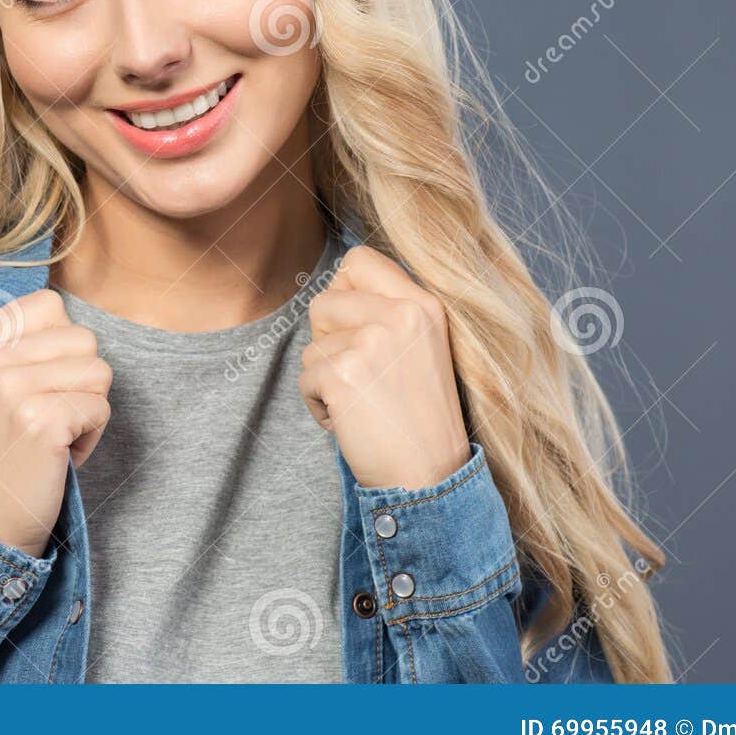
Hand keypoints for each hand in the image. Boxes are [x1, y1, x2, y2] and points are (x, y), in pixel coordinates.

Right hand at [0, 289, 111, 557]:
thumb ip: (16, 345)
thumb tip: (66, 316)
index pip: (50, 305)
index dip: (60, 348)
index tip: (35, 388)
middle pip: (82, 338)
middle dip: (79, 382)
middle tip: (46, 420)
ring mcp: (10, 389)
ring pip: (98, 371)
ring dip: (86, 410)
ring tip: (51, 438)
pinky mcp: (40, 421)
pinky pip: (101, 407)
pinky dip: (90, 439)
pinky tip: (57, 458)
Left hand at [301, 246, 470, 489]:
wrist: (430, 475)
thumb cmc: (420, 415)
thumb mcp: (422, 346)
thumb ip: (388, 309)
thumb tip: (335, 285)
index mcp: (423, 303)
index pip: (359, 259)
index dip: (344, 290)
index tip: (356, 327)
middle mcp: (400, 315)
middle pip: (323, 303)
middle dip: (329, 342)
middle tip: (364, 376)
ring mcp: (371, 343)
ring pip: (311, 346)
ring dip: (325, 379)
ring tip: (364, 402)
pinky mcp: (344, 375)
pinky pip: (305, 380)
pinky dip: (319, 406)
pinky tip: (353, 421)